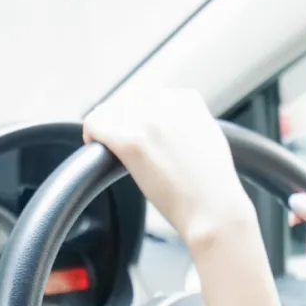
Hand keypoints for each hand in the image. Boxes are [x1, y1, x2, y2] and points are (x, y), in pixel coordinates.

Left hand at [84, 89, 255, 247]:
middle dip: (121, 123)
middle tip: (125, 150)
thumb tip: (170, 127)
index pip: (148, 97)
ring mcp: (148, 121)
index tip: (141, 138)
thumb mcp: (208, 139)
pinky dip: (90, 134)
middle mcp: (167, 103)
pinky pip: (95, 124)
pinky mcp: (132, 141)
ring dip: (107, 129)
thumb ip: (188, 123)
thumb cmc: (213, 186)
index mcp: (187, 99)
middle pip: (125, 102)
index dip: (138, 118)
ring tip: (111, 150)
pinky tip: (94, 147)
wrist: (215, 209)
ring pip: (107, 111)